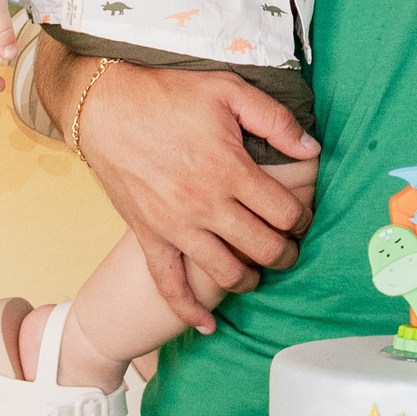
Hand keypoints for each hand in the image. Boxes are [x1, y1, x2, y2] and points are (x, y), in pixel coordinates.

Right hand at [37, 41, 318, 331]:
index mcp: (230, 170)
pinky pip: (169, 285)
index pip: (285, 213)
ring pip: (226, 273)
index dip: (303, 218)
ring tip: (257, 271)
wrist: (104, 105)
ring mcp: (175, 226)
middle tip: (289, 247)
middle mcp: (206, 205)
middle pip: (263, 249)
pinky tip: (208, 325)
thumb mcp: (228, 91)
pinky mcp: (149, 237)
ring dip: (250, 279)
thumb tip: (312, 149)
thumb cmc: (167, 94)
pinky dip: (189, 311)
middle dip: (286, 253)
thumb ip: (275, 119)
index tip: (302, 216)